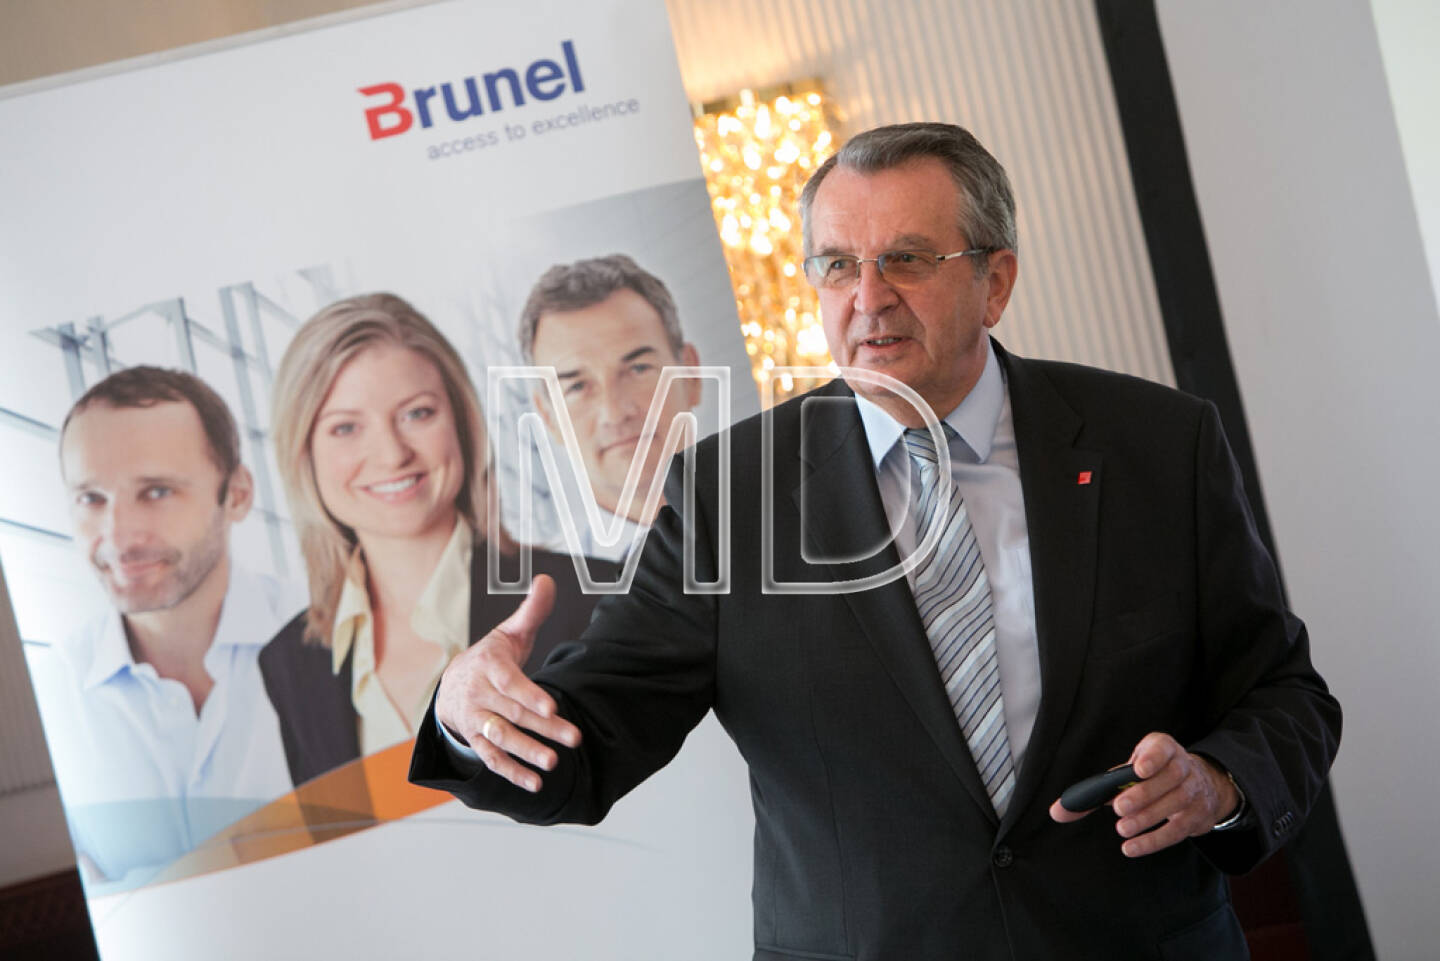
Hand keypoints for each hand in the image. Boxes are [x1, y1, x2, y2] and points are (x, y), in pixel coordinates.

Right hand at [434, 575, 580, 791]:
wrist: (450, 684)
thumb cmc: (491, 657)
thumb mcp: (508, 633)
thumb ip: (531, 611)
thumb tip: (548, 580)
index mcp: (489, 666)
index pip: (509, 682)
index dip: (529, 695)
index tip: (551, 708)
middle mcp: (479, 695)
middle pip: (513, 714)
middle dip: (543, 729)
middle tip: (574, 739)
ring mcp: (475, 720)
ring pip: (501, 739)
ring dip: (526, 753)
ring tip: (552, 763)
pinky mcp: (475, 740)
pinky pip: (491, 759)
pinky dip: (512, 773)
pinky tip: (536, 784)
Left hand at [1048, 732, 1238, 857]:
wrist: (1202, 785)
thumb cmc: (1153, 776)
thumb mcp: (1129, 772)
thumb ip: (1098, 789)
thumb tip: (1058, 812)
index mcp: (1164, 749)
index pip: (1162, 748)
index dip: (1152, 757)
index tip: (1138, 769)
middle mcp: (1183, 767)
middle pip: (1169, 778)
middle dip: (1143, 793)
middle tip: (1119, 807)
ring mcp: (1193, 792)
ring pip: (1175, 803)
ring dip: (1147, 818)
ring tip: (1123, 828)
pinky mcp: (1197, 817)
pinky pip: (1177, 830)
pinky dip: (1154, 840)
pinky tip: (1132, 847)